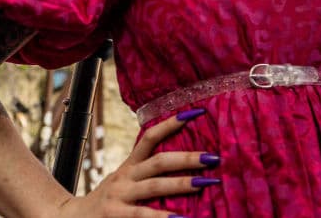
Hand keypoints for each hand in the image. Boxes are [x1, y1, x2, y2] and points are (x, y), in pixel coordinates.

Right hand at [54, 109, 217, 217]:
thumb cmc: (107, 202)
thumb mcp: (124, 181)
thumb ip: (146, 172)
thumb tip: (184, 161)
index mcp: (129, 166)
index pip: (150, 137)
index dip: (172, 124)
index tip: (197, 113)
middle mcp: (125, 178)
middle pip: (159, 162)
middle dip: (188, 159)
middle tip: (214, 158)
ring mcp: (119, 197)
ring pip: (154, 187)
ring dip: (181, 184)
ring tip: (206, 183)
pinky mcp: (114, 216)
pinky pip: (142, 216)